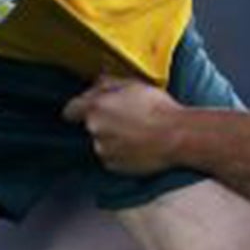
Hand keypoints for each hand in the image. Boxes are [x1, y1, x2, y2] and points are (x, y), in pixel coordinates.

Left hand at [62, 75, 181, 174]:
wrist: (178, 137)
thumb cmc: (159, 109)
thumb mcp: (135, 85)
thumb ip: (109, 83)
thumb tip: (96, 83)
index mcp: (96, 107)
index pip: (71, 109)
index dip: (79, 108)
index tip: (86, 109)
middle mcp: (94, 129)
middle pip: (90, 125)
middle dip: (104, 121)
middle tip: (127, 118)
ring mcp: (103, 149)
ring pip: (102, 141)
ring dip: (113, 138)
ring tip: (137, 133)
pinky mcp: (113, 166)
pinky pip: (112, 157)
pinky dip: (121, 153)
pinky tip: (139, 146)